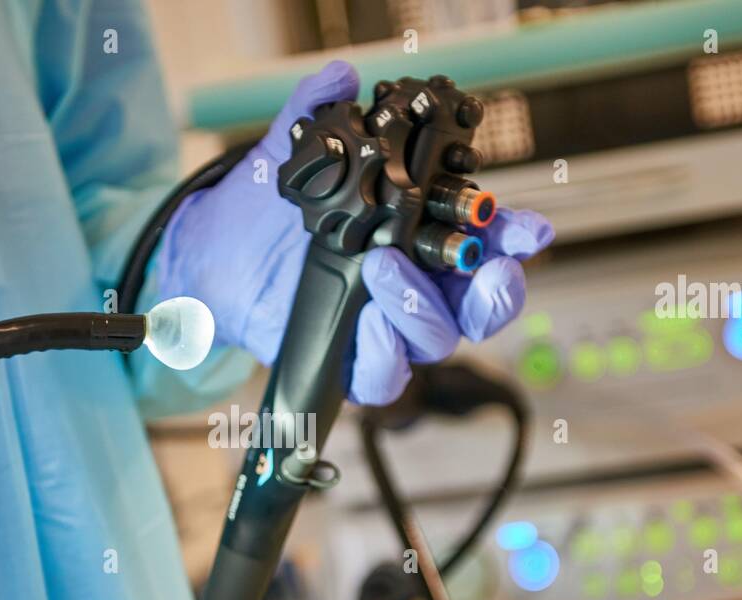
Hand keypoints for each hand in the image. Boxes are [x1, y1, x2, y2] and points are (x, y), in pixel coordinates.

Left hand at [158, 60, 553, 404]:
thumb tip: (338, 78)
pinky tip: (368, 320)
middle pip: (481, 303)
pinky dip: (385, 355)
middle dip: (498, 290)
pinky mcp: (350, 360)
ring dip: (422, 307)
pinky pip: (384, 379)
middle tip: (488, 270)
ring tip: (385, 268)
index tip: (528, 230)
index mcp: (422, 232)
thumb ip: (315, 113)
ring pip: (438, 338)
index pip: (487, 239)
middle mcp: (416, 283)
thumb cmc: (267, 210)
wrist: (214, 255)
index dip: (515, 236)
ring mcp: (386, 326)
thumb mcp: (291, 155)